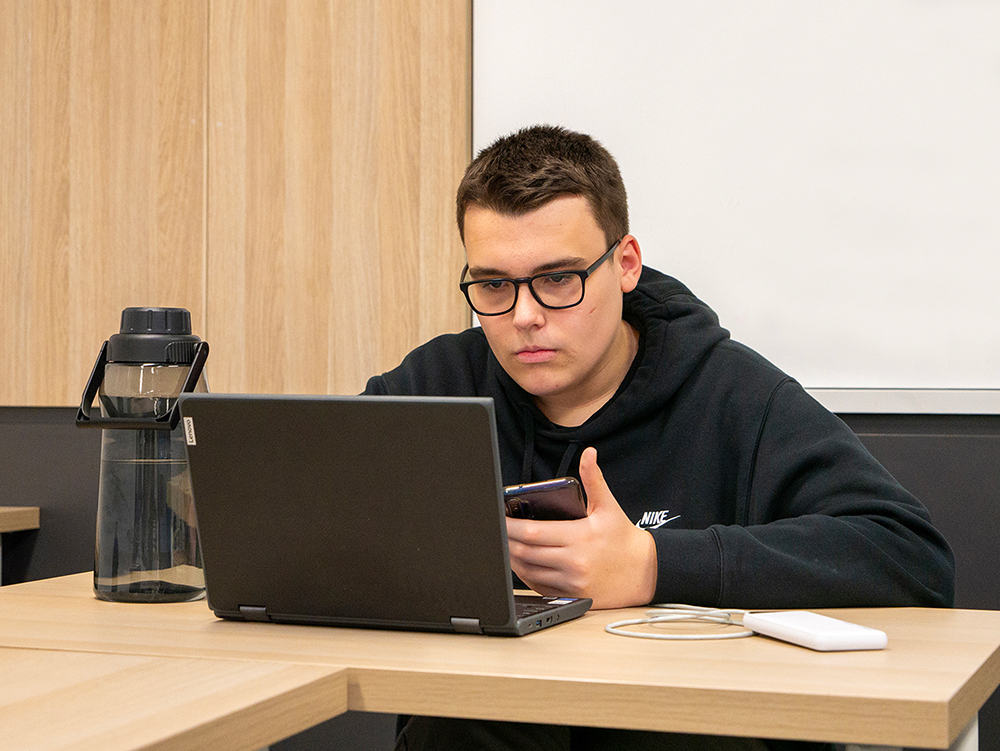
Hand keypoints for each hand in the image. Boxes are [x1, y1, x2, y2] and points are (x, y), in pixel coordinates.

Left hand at [505, 447, 656, 608]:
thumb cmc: (623, 538)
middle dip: (507, 541)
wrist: (645, 571)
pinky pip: (540, 587)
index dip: (511, 526)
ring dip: (512, 558)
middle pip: (526, 552)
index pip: (534, 532)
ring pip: (529, 570)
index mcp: (579, 537)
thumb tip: (589, 454)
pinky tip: (520, 564)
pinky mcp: (572, 596)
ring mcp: (572, 582)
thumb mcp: (608, 506)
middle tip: (497, 531)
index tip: (500, 519)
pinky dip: (526, 576)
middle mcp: (574, 562)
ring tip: (504, 545)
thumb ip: (594, 479)